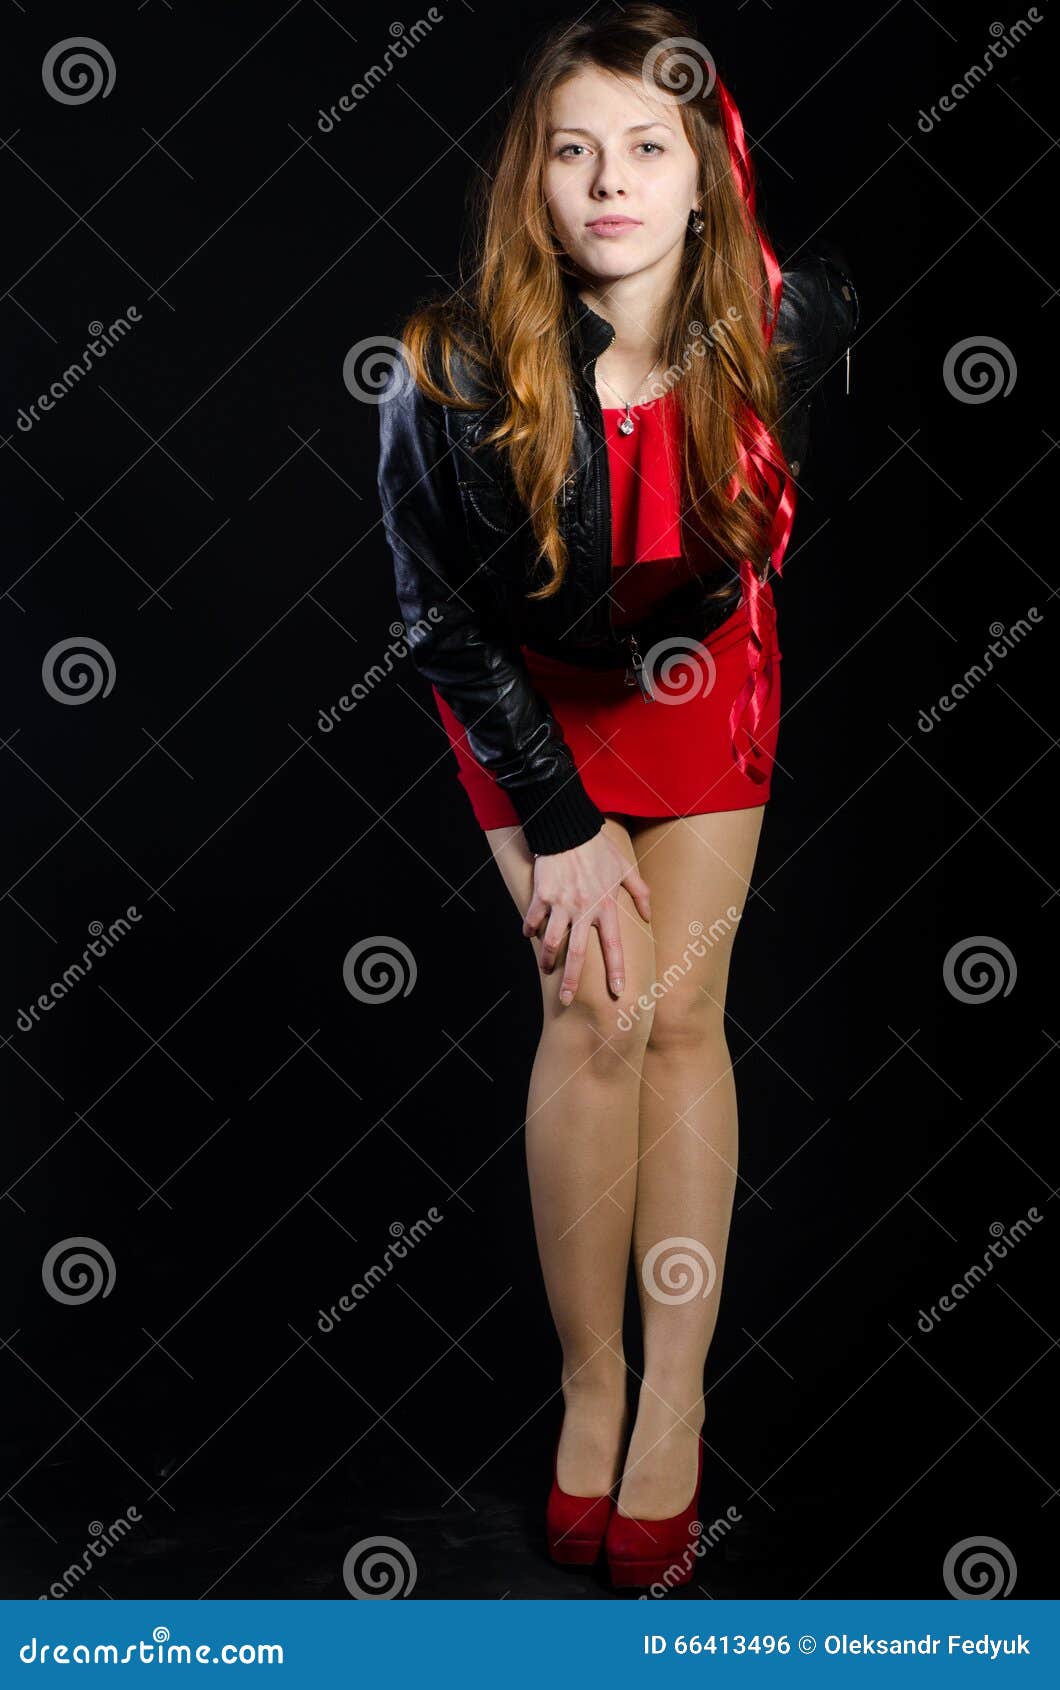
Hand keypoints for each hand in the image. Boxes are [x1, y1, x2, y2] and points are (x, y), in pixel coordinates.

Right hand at [522, 828, 651, 1005]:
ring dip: (547, 959)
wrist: (569, 828)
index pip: (613, 945)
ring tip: (547, 968)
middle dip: (571, 981)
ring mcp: (561, 903)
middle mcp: (584, 908)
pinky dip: (529, 930)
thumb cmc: (598, 848)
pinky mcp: (542, 895)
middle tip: (567, 1001)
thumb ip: (640, 892)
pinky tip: (529, 935)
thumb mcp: (625, 868)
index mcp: (606, 905)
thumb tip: (649, 916)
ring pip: (550, 941)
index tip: (618, 992)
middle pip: (578, 953)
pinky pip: (533, 920)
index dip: (616, 970)